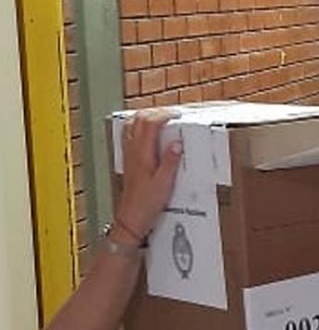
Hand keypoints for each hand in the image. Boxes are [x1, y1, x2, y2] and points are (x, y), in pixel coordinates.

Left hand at [115, 108, 181, 242]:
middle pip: (139, 119)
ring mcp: (128, 155)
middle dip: (156, 112)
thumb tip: (177, 143)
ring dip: (145, 117)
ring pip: (131, 125)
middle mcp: (133, 151)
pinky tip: (148, 132)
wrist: (131, 219)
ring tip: (160, 118)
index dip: (164, 114)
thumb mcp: (165, 183)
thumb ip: (170, 161)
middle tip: (171, 114)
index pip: (150, 124)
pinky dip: (138, 127)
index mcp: (142, 154)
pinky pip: (129, 135)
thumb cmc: (146, 204)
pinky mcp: (128, 160)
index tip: (177, 115)